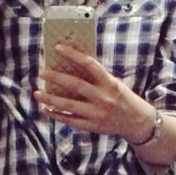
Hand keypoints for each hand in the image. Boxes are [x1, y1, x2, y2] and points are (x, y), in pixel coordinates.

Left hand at [34, 45, 153, 141]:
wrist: (138, 122)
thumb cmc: (124, 98)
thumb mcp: (115, 84)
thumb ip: (96, 77)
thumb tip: (72, 65)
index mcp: (110, 84)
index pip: (89, 64)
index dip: (73, 54)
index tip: (58, 48)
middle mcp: (103, 99)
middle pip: (75, 85)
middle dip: (56, 78)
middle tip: (42, 72)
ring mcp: (97, 114)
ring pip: (69, 105)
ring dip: (50, 99)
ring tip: (37, 93)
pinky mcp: (92, 126)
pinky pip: (70, 120)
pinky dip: (56, 115)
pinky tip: (46, 109)